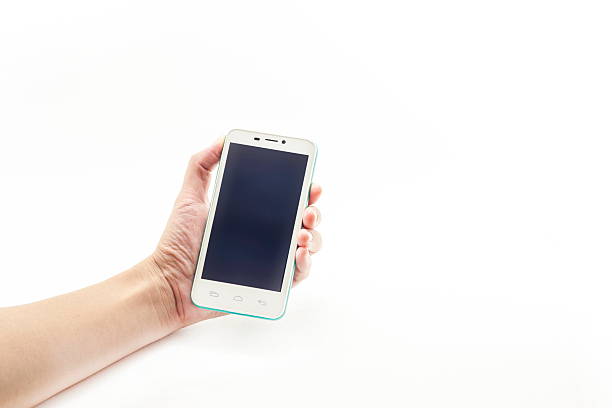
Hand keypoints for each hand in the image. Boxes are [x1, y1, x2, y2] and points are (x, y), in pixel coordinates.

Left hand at [147, 139, 322, 327]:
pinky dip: (305, 264)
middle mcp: (268, 235)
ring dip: (313, 237)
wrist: (170, 281)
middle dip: (313, 212)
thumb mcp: (189, 197)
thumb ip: (203, 165)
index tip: (310, 183)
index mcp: (254, 213)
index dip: (305, 189)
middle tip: (306, 210)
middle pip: (305, 220)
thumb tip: (222, 138)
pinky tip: (298, 255)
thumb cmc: (178, 242)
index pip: (289, 198)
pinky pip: (299, 274)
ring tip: (300, 234)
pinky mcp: (270, 284)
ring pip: (309, 245)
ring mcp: (272, 260)